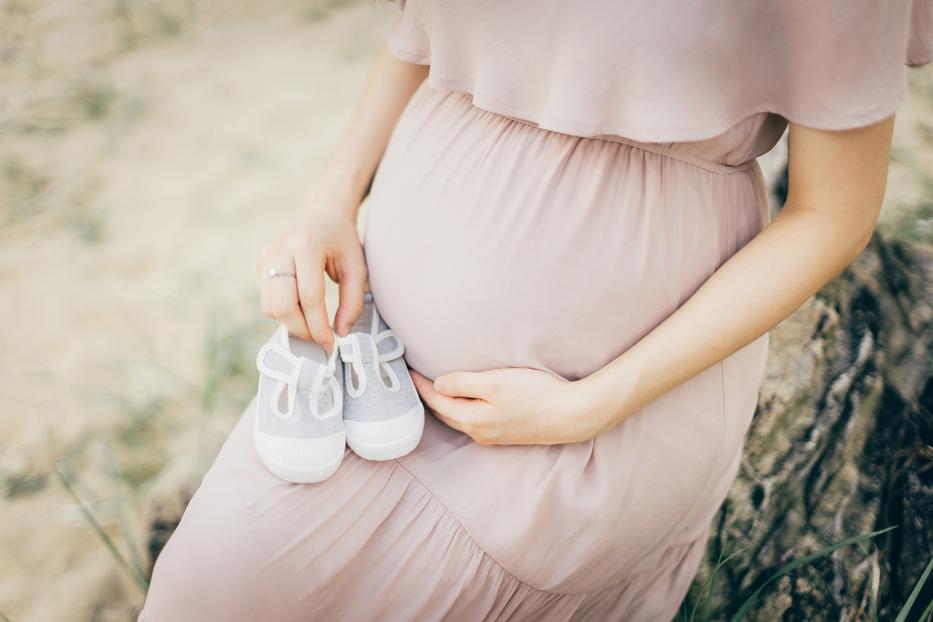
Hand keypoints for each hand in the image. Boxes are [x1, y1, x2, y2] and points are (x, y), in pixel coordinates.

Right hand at [257, 191, 365, 349]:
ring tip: (312, 323)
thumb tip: (340, 333)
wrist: (323, 215)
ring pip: (269, 307)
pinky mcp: (260, 263)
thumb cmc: (343, 243)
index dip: (319, 327)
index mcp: (307, 246)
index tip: (330, 344)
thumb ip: (353, 302)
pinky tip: (302, 307)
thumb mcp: (357, 269)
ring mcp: (266, 255)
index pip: (310, 298)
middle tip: (319, 339)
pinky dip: (283, 312)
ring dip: (291, 323)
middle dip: (301, 330)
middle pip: (282, 307)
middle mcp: (281, 249)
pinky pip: (266, 300)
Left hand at [411, 367, 606, 445]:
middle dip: (428, 396)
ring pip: (458, 418)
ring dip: (444, 403)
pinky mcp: (504, 433)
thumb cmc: (535, 395)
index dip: (420, 385)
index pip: (436, 401)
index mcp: (471, 420)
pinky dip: (461, 408)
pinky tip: (463, 399)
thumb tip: (437, 385)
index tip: (407, 369)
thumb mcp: (494, 383)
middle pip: (443, 413)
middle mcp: (478, 432)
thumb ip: (462, 384)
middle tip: (414, 378)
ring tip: (433, 387)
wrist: (570, 416)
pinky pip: (472, 420)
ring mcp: (491, 435)